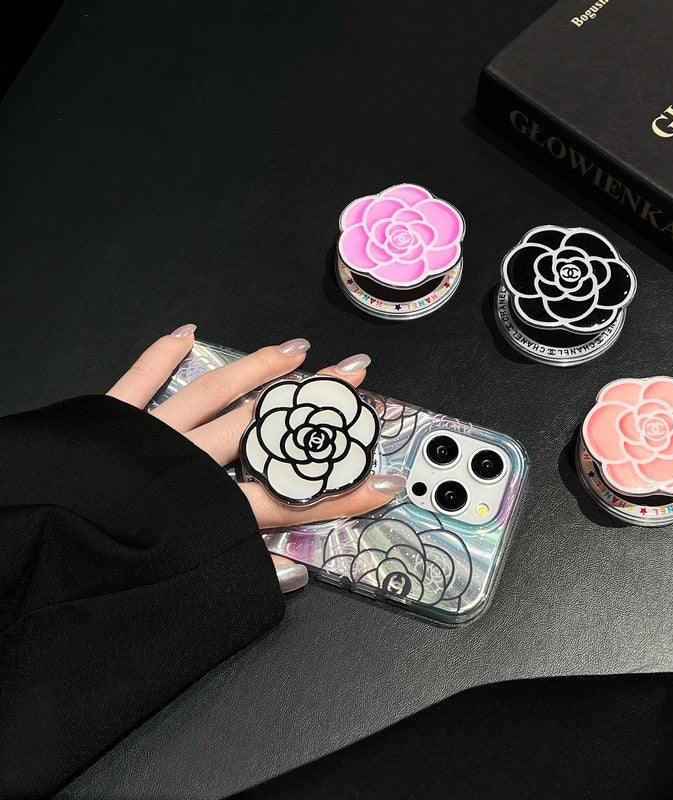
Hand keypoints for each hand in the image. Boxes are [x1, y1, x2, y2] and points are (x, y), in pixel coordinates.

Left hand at [107, 324, 404, 592]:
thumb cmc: (97, 573)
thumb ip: (241, 580)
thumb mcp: (179, 592)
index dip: (343, 494)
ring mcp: (152, 440)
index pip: (292, 501)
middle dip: (315, 403)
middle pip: (267, 430)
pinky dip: (161, 356)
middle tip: (351, 375)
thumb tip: (294, 579)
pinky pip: (139, 383)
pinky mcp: (110, 424)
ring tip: (295, 350)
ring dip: (260, 370)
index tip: (383, 479)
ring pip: (218, 395)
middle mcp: (189, 466)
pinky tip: (185, 332)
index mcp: (206, 511)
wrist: (26, 551)